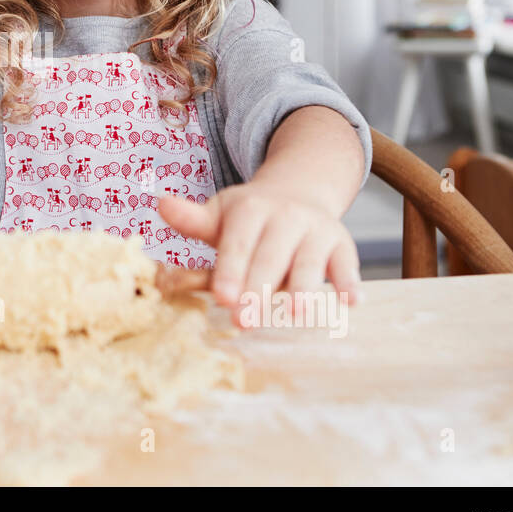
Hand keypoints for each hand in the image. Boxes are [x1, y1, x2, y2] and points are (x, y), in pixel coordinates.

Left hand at [157, 183, 361, 327]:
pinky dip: (350, 281)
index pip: (239, 242)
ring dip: (305, 288)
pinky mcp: (342, 244)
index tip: (222, 297)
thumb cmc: (248, 219)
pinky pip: (347, 264)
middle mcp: (286, 216)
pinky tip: (351, 302)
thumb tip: (161, 205)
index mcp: (251, 208)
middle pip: (271, 257)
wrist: (298, 192)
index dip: (231, 270)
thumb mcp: (220, 215)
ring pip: (309, 262)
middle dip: (259, 289)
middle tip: (246, 320)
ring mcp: (316, 230)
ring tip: (298, 314)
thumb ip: (192, 220)